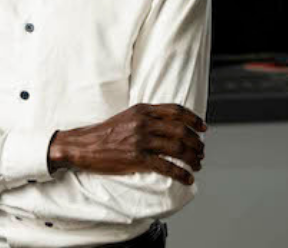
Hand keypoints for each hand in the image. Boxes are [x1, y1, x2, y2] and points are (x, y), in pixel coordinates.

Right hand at [47, 104, 205, 184]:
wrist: (83, 146)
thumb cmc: (104, 133)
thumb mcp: (127, 116)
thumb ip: (147, 117)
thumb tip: (169, 125)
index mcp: (142, 110)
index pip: (176, 110)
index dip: (194, 119)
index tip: (204, 128)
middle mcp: (144, 122)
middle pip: (181, 130)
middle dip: (196, 142)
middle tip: (201, 151)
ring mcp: (141, 140)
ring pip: (177, 148)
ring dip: (192, 158)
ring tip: (197, 164)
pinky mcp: (137, 158)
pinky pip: (166, 166)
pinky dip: (181, 173)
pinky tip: (187, 178)